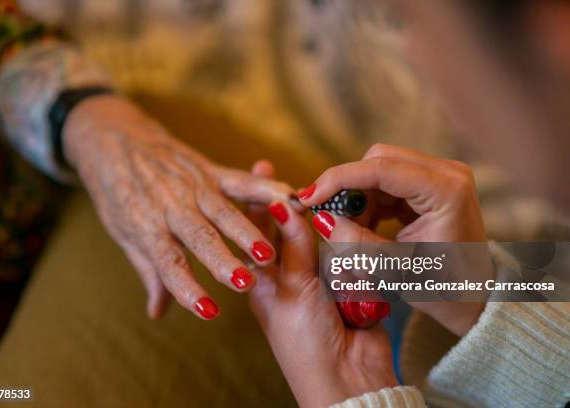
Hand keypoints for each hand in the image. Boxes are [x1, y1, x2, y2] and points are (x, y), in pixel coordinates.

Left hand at [62, 95, 297, 319]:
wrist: (113, 138)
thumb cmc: (117, 191)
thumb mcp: (123, 232)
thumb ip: (150, 272)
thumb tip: (157, 314)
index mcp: (147, 225)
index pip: (168, 262)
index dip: (188, 288)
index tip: (209, 311)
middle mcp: (172, 206)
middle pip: (200, 237)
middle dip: (223, 261)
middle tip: (245, 282)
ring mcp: (193, 185)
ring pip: (224, 212)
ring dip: (248, 233)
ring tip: (269, 253)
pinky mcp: (209, 170)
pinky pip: (240, 181)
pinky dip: (266, 189)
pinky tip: (290, 198)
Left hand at [246, 161, 397, 407]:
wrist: (346, 379)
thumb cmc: (305, 340)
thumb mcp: (292, 289)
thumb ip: (292, 246)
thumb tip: (285, 204)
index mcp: (263, 281)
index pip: (255, 231)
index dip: (257, 200)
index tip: (259, 169)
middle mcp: (289, 278)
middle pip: (288, 230)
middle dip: (287, 202)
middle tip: (278, 170)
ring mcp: (319, 281)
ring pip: (317, 238)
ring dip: (318, 220)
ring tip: (318, 192)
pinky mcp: (348, 285)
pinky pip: (346, 253)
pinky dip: (345, 241)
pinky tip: (348, 221)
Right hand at [298, 144, 491, 335]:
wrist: (475, 296)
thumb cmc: (444, 288)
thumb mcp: (395, 271)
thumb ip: (356, 243)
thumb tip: (321, 218)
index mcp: (446, 190)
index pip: (381, 168)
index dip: (339, 179)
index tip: (309, 197)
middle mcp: (446, 173)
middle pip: (378, 160)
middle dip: (348, 187)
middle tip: (330, 219)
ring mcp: (439, 175)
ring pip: (379, 169)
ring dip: (358, 197)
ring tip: (352, 231)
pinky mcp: (430, 184)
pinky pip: (387, 181)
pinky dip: (369, 202)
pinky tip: (365, 227)